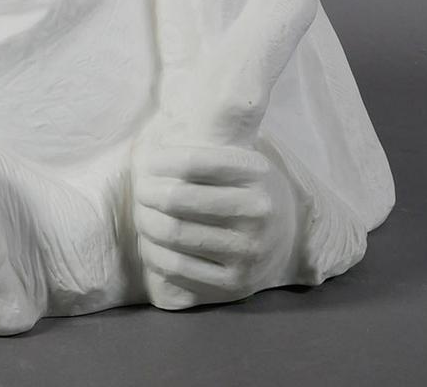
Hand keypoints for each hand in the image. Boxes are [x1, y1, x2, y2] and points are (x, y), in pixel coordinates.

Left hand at [133, 141, 297, 307]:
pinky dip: (155, 255)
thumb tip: (149, 144)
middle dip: (147, 192)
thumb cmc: (247, 189)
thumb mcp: (241, 159)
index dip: (159, 161)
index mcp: (256, 172)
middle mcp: (257, 210)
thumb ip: (207, 144)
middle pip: (178, 199)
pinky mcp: (237, 282)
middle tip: (138, 190)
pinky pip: (180, 268)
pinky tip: (149, 244)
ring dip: (146, 223)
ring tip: (140, 214)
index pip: (192, 162)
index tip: (144, 162)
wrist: (288, 236)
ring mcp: (249, 250)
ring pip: (175, 234)